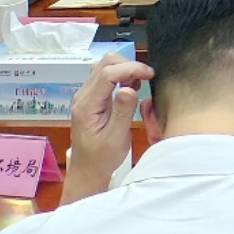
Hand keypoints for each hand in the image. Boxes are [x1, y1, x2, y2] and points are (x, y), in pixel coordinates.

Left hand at [64, 52, 153, 204]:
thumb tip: (128, 88)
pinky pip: (105, 76)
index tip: (150, 75)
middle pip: (104, 63)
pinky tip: (130, 89)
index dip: (131, 68)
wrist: (88, 169)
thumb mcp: (116, 138)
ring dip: (125, 69)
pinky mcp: (91, 97)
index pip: (107, 74)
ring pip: (104, 66)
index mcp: (87, 106)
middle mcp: (83, 96)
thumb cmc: (102, 157)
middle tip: (145, 79)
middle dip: (128, 65)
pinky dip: (121, 75)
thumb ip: (122, 112)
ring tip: (138, 85)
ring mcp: (85, 95)